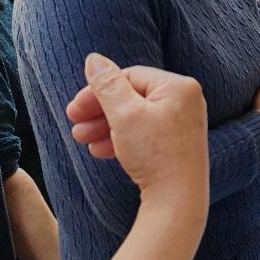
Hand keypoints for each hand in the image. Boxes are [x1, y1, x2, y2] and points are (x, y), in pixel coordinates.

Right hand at [66, 54, 209, 203]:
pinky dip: (122, 139)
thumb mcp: (124, 114)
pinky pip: (145, 133)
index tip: (74, 109)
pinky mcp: (177, 143)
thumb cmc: (154, 154)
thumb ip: (107, 84)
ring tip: (81, 139)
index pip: (130, 76)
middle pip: (132, 96)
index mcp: (179, 86)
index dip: (98, 90)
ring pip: (136, 117)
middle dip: (99, 110)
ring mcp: (183, 123)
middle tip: (74, 123)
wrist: (177, 200)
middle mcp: (186, 100)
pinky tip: (100, 150)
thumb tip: (94, 59)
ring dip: (105, 126)